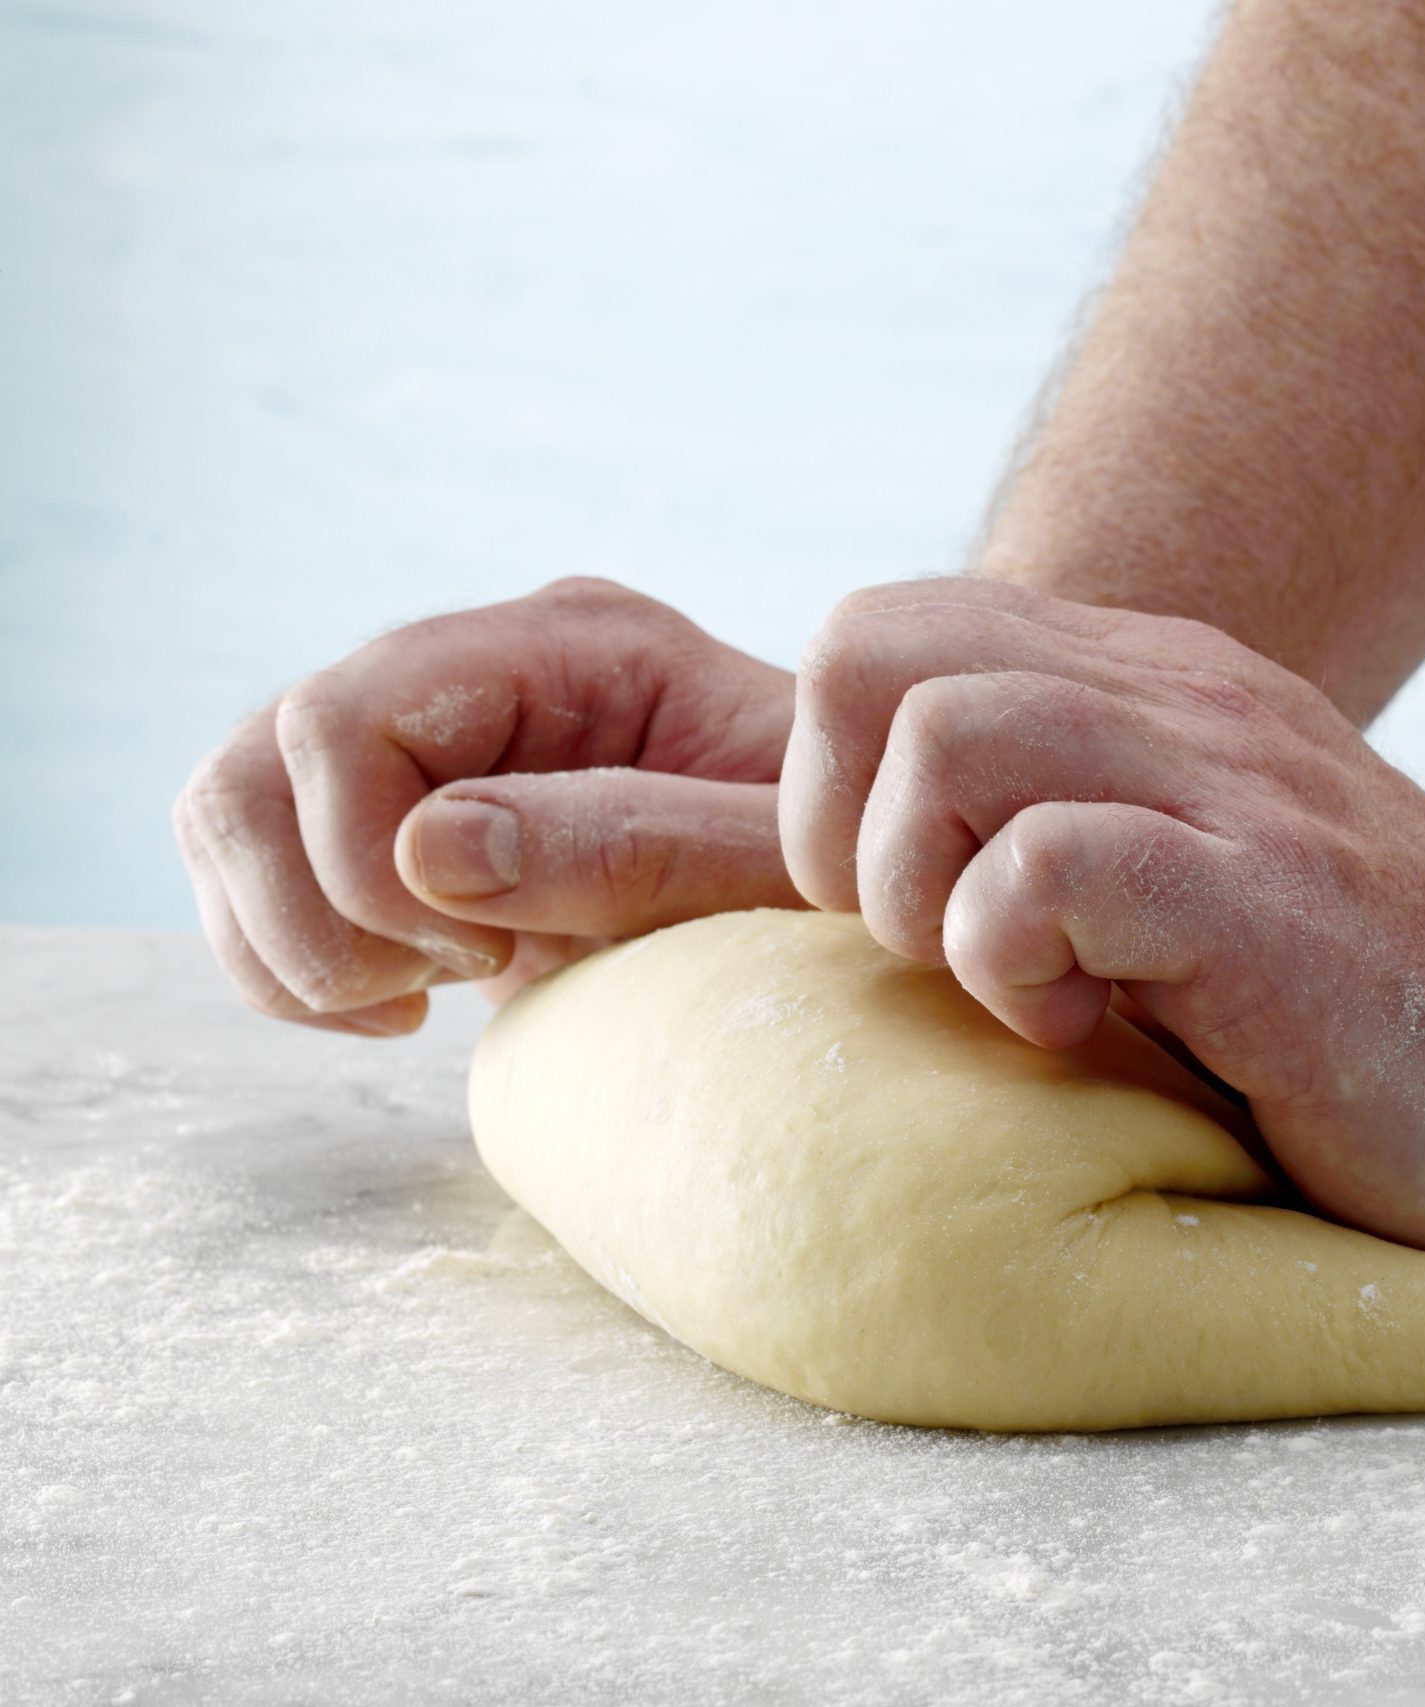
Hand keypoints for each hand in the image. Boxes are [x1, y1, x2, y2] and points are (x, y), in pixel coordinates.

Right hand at [174, 577, 801, 1034]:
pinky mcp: (399, 820)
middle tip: (447, 982)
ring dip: (288, 940)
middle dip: (317, 908)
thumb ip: (630, 846)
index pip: (350, 711)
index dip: (372, 857)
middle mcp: (478, 667)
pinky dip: (289, 964)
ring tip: (418, 1000)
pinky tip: (401, 1010)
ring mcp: (427, 739)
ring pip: (229, 810)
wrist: (861, 872)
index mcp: (573, 642)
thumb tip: (427, 850)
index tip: (484, 953)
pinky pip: (257, 876)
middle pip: (259, 755)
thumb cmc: (841, 860)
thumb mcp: (778, 862)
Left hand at [777, 578, 1424, 1274]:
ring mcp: (1235, 785)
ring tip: (1019, 992)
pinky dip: (1010, 957)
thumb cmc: (1367, 1016)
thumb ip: (1068, 826)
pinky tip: (1081, 1032)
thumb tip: (876, 867)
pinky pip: (1048, 862)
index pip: (883, 630)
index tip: (914, 918)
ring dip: (917, 893)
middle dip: (837, 824)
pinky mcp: (1271, 897)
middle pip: (872, 648)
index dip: (832, 784)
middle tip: (929, 948)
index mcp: (1154, 685)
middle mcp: (1185, 699)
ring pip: (941, 733)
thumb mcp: (1199, 877)